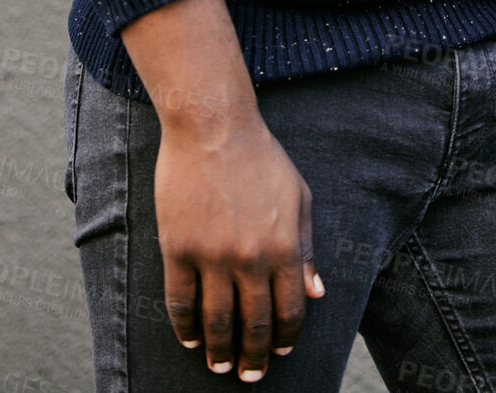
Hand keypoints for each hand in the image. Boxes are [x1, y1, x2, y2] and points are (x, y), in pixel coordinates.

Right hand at [155, 109, 320, 379]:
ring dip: (219, 350)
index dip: (285, 338)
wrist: (214, 126)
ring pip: (216, 320)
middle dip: (253, 357)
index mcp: (284, 246)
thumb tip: (317, 292)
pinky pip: (180, 301)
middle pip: (253, 324)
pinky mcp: (179, 248)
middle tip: (249, 375)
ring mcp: (212, 255)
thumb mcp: (298, 197)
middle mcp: (250, 258)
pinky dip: (185, 327)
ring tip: (219, 365)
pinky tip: (190, 339)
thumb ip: (307, 247)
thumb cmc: (261, 157)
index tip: (280, 353)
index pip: (289, 310)